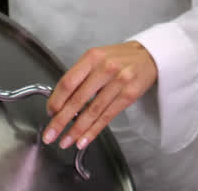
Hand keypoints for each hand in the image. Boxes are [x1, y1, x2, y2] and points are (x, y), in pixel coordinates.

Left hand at [42, 41, 158, 150]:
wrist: (148, 56)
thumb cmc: (119, 58)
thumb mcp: (97, 58)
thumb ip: (80, 76)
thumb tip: (60, 102)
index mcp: (92, 57)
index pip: (68, 82)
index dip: (56, 100)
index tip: (49, 113)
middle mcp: (105, 68)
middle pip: (77, 99)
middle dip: (61, 121)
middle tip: (50, 134)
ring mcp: (119, 82)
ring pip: (92, 112)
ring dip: (76, 130)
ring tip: (66, 141)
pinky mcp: (129, 95)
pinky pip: (107, 117)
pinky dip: (93, 130)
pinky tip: (83, 139)